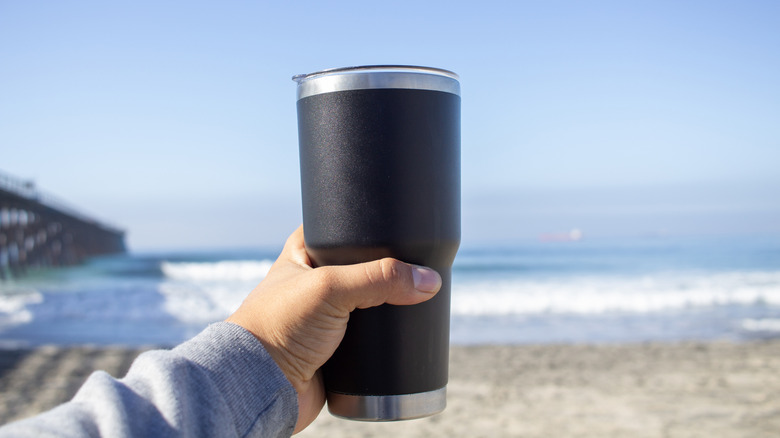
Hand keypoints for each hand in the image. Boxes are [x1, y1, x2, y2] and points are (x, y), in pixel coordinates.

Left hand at [225, 226, 441, 432]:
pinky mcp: (338, 348)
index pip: (344, 226)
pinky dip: (388, 337)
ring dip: (391, 306)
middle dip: (390, 269)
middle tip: (420, 265)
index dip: (371, 224)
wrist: (262, 387)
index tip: (403, 224)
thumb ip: (379, 278)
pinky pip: (372, 337)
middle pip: (366, 267)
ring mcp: (327, 315)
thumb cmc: (277, 328)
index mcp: (304, 253)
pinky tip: (407, 332)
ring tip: (422, 298)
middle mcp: (315, 281)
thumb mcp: (330, 288)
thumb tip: (429, 280)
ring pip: (372, 303)